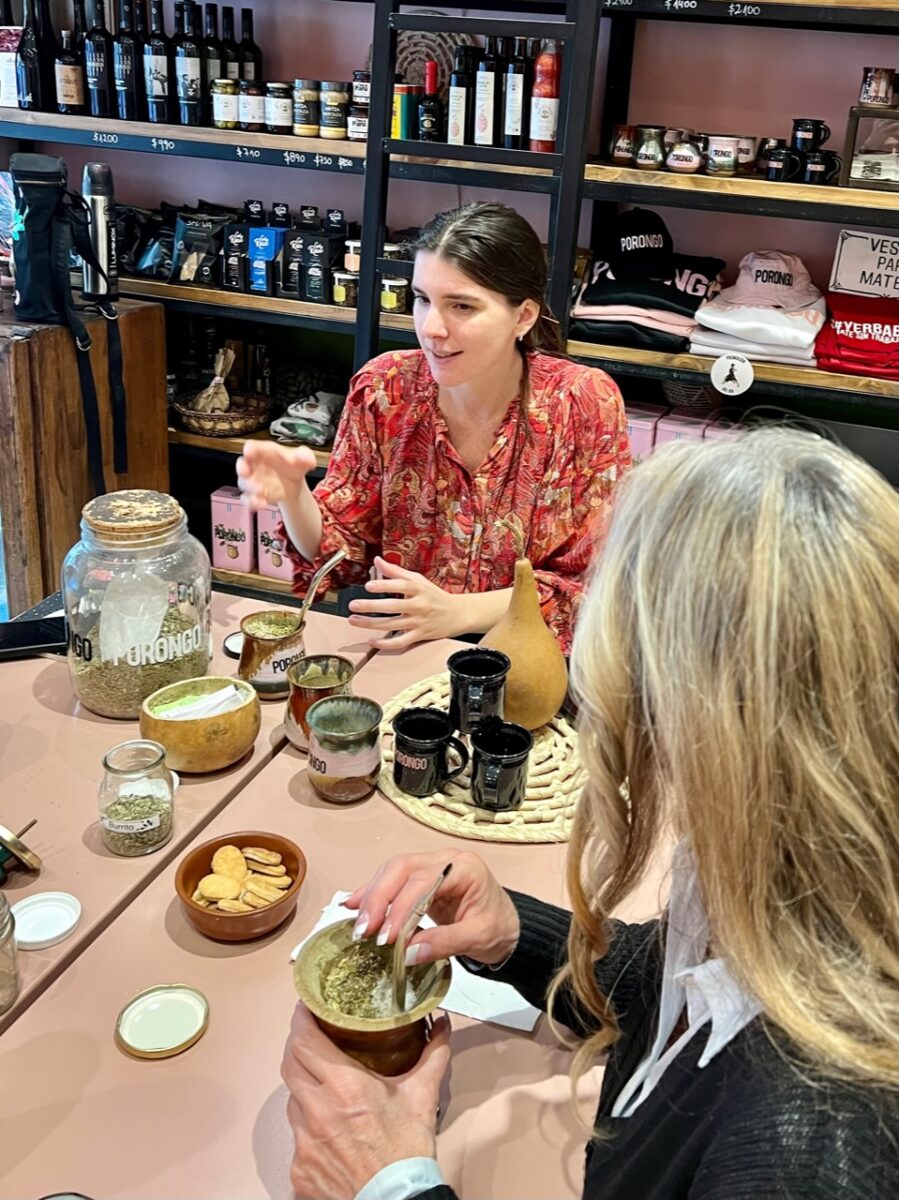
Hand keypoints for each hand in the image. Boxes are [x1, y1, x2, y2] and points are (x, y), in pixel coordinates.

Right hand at [235, 440, 317, 511]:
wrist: (294, 483)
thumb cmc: (293, 465)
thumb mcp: (303, 459)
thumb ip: (305, 456)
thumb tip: (307, 459)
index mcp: (264, 452)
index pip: (253, 447)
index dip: (250, 449)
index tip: (249, 451)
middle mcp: (255, 465)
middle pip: (242, 464)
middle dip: (241, 468)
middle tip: (245, 472)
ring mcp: (253, 481)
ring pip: (244, 483)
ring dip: (250, 487)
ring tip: (262, 491)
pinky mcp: (255, 495)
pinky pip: (248, 500)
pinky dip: (253, 502)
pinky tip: (263, 503)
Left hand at [281, 1003, 450, 1199]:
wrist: (397, 1199)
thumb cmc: (407, 1152)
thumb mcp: (423, 1096)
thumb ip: (432, 1054)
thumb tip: (440, 1026)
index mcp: (344, 1086)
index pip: (304, 1041)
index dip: (300, 1021)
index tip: (305, 1010)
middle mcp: (317, 1111)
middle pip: (290, 1064)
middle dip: (297, 1046)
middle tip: (310, 1038)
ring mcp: (304, 1142)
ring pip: (292, 1101)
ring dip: (304, 1089)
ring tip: (323, 1088)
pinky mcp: (300, 1169)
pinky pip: (296, 1139)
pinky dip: (308, 1129)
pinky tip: (328, 1131)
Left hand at [347, 556, 462, 648]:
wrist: (457, 614)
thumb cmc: (434, 595)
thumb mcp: (417, 579)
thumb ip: (395, 571)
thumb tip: (377, 560)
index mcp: (418, 589)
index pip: (401, 585)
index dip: (385, 585)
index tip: (369, 585)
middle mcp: (419, 605)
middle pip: (394, 607)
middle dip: (371, 606)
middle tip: (354, 605)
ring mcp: (419, 622)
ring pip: (392, 625)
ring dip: (371, 624)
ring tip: (354, 620)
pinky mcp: (419, 636)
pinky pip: (401, 642)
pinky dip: (385, 644)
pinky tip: (371, 640)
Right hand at [347, 849, 519, 968]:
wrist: (509, 927)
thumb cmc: (499, 928)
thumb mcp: (478, 938)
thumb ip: (444, 943)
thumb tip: (407, 953)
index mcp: (464, 868)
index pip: (423, 882)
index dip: (401, 908)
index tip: (387, 937)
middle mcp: (445, 860)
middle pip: (402, 868)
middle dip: (379, 898)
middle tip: (365, 929)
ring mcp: (432, 866)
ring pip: (392, 871)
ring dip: (372, 896)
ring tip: (358, 924)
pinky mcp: (421, 879)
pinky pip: (392, 881)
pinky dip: (372, 893)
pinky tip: (353, 905)